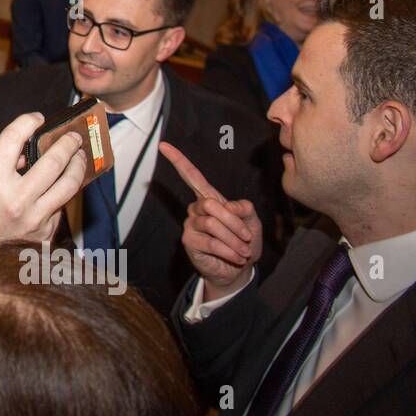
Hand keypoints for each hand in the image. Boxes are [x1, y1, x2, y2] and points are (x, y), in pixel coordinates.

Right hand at [0, 112, 87, 254]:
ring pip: (69, 185)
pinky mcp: (46, 230)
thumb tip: (20, 148)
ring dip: (78, 165)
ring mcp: (35, 218)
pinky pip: (62, 204)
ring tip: (79, 155)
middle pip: (52, 162)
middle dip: (66, 143)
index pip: (12, 141)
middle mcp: (17, 200)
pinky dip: (64, 190)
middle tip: (72, 135)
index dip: (26, 122)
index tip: (36, 118)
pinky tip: (64, 181)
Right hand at [160, 141, 261, 299]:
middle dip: (234, 222)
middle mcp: (196, 209)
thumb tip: (229, 206)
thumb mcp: (252, 221)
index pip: (192, 176)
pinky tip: (236, 257)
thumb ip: (243, 208)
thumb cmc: (244, 242)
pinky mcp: (189, 241)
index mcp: (210, 198)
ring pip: (212, 224)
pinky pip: (210, 242)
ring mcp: (191, 224)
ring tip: (244, 251)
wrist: (239, 269)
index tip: (163, 145)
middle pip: (211, 204)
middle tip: (248, 238)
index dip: (178, 161)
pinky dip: (228, 250)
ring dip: (234, 240)